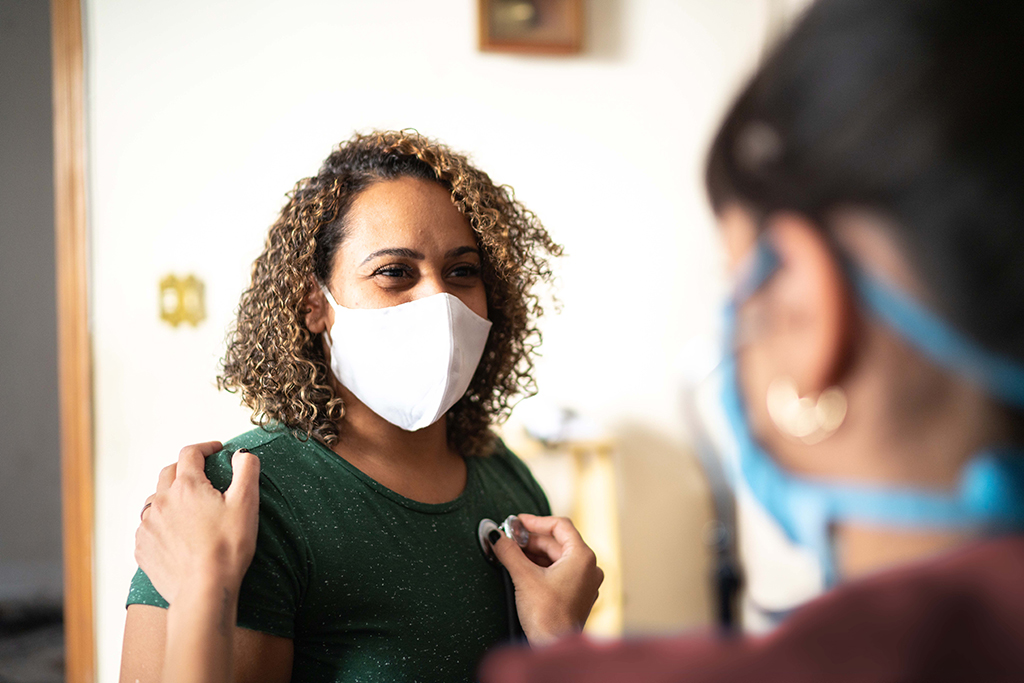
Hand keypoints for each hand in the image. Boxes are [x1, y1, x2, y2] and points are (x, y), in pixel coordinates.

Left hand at [135, 442, 259, 603]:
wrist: (203, 590)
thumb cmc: (227, 547)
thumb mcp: (246, 503)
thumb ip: (246, 470)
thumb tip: (242, 454)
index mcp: (187, 486)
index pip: (191, 453)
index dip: (205, 448)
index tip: (216, 450)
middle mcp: (162, 500)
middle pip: (169, 472)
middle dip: (185, 468)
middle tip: (202, 475)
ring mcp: (148, 525)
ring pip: (155, 499)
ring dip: (170, 496)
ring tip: (187, 507)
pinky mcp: (142, 547)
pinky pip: (148, 526)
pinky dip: (161, 522)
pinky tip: (176, 534)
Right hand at [490, 514, 603, 645]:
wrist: (553, 647)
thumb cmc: (547, 615)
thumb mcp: (524, 577)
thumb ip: (509, 551)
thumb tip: (496, 535)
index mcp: (582, 557)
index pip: (560, 526)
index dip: (536, 521)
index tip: (517, 522)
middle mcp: (589, 567)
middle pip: (558, 542)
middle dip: (531, 540)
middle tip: (509, 539)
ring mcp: (585, 582)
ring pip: (558, 558)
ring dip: (534, 554)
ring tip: (512, 554)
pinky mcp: (577, 595)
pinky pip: (560, 572)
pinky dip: (542, 567)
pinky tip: (523, 569)